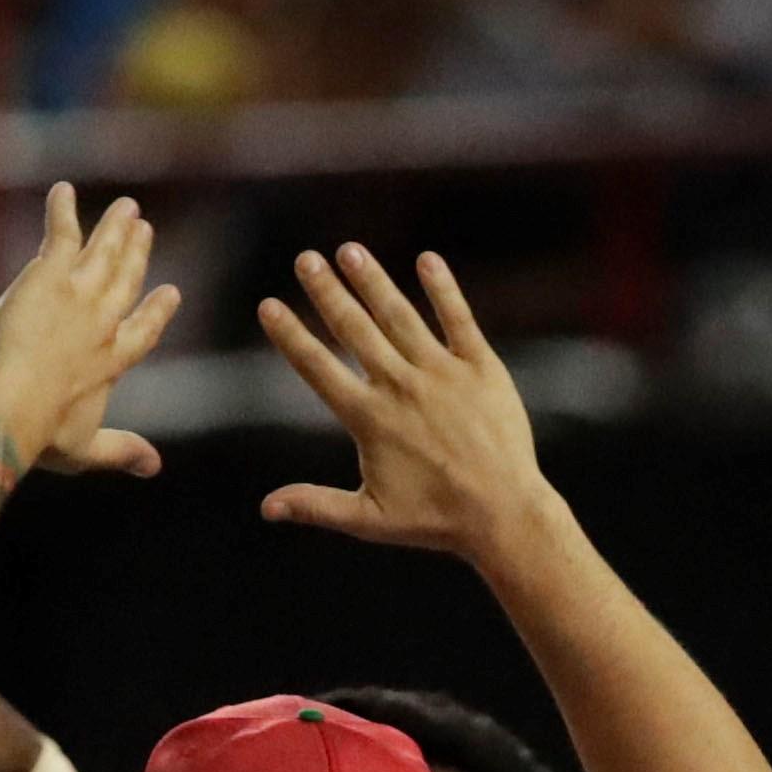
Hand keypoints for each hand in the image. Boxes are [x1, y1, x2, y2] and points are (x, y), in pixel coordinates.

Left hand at [0, 184, 178, 477]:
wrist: (13, 411)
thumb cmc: (43, 436)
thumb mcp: (87, 451)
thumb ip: (123, 452)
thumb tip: (155, 467)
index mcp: (113, 363)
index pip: (143, 330)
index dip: (157, 312)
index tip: (171, 293)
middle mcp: (103, 324)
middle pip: (127, 281)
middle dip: (137, 255)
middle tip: (145, 231)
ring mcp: (80, 296)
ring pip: (104, 253)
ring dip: (115, 228)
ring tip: (126, 208)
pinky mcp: (50, 277)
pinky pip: (60, 233)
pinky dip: (62, 210)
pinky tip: (62, 190)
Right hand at [259, 247, 562, 567]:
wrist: (505, 515)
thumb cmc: (436, 521)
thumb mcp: (370, 519)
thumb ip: (316, 505)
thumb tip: (265, 508)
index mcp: (370, 419)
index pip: (318, 368)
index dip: (291, 336)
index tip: (268, 305)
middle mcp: (401, 387)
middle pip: (355, 329)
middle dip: (327, 291)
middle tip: (305, 258)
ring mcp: (442, 373)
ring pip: (400, 316)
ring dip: (373, 281)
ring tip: (349, 250)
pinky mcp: (481, 368)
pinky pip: (459, 320)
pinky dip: (443, 289)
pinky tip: (428, 260)